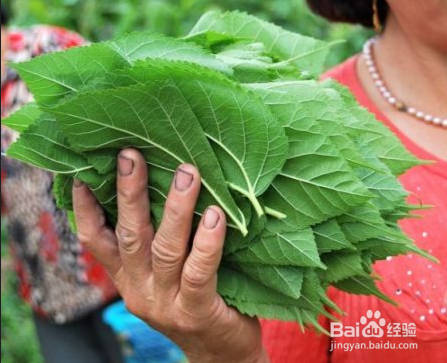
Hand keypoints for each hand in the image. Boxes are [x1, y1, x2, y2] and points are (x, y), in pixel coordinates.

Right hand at [72, 148, 268, 362]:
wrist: (219, 353)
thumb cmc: (195, 300)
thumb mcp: (166, 275)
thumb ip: (158, 243)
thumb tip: (166, 188)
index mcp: (128, 278)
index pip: (96, 241)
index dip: (86, 209)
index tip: (85, 174)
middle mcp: (139, 289)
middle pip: (130, 235)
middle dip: (129, 193)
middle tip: (132, 155)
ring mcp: (165, 303)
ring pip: (164, 249)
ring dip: (176, 208)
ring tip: (187, 173)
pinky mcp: (195, 312)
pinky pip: (198, 272)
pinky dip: (207, 242)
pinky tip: (216, 216)